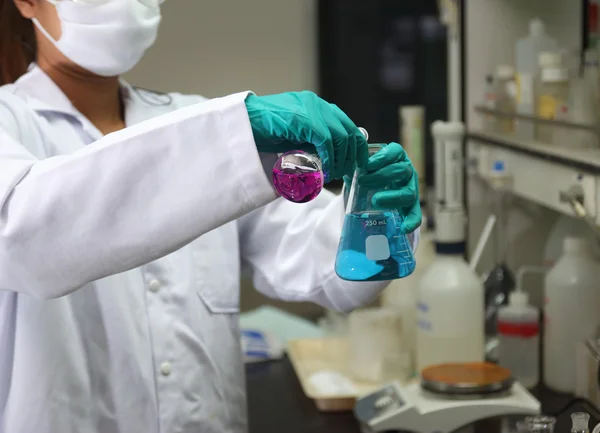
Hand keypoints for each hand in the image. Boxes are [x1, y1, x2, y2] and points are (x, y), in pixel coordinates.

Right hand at [245, 91, 367, 180]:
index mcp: (314, 105)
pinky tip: (324, 169)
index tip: (357, 162)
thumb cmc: (260, 132)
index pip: (346, 124)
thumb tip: (328, 159)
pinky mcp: (303, 118)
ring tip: (333, 174)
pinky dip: (329, 157)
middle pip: (348, 130)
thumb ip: (310, 142)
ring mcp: (311, 109)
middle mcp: (316, 104)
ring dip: (339, 159)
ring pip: (340, 136)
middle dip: (351, 154)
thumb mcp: (293, 137)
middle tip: (346, 172)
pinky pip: (326, 140)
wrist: (238, 124)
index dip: (355, 145)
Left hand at [357, 142, 421, 233]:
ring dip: (392, 197)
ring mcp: (411, 187)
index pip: (395, 152)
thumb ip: (352, 166)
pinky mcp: (411, 205)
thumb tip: (343, 166)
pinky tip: (404, 228)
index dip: (383, 157)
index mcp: (396, 156)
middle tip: (363, 182)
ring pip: (409, 192)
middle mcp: (406, 170)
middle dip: (382, 176)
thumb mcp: (358, 168)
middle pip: (401, 171)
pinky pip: (415, 213)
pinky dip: (411, 221)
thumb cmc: (364, 175)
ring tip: (375, 200)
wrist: (370, 192)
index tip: (367, 164)